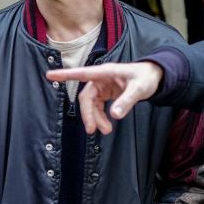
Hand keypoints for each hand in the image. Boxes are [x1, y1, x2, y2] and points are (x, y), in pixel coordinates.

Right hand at [46, 62, 163, 134]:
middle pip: (86, 97)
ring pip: (91, 104)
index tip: (50, 75)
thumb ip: (127, 101)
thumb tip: (115, 115)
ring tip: (106, 131)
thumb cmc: (146, 77)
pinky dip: (100, 117)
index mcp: (105, 72)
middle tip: (92, 130)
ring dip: (95, 118)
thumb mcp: (139, 89)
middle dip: (88, 114)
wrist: (154, 77)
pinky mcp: (106, 93)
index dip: (65, 75)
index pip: (82, 73)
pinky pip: (97, 106)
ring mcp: (102, 86)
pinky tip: (106, 124)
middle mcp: (101, 78)